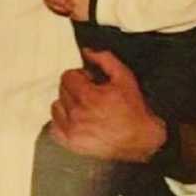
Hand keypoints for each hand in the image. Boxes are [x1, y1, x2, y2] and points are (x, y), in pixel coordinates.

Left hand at [49, 49, 165, 161]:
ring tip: (84, 108)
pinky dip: (62, 122)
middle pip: (62, 90)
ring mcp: (73, 131)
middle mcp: (77, 114)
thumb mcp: (125, 78)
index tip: (90, 82)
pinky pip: (54, 128)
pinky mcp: (71, 144)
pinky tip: (76, 121)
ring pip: (56, 107)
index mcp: (88, 97)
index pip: (67, 77)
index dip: (80, 76)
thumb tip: (87, 52)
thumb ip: (105, 59)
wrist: (142, 140)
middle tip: (91, 95)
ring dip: (67, 104)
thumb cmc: (134, 111)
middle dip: (75, 89)